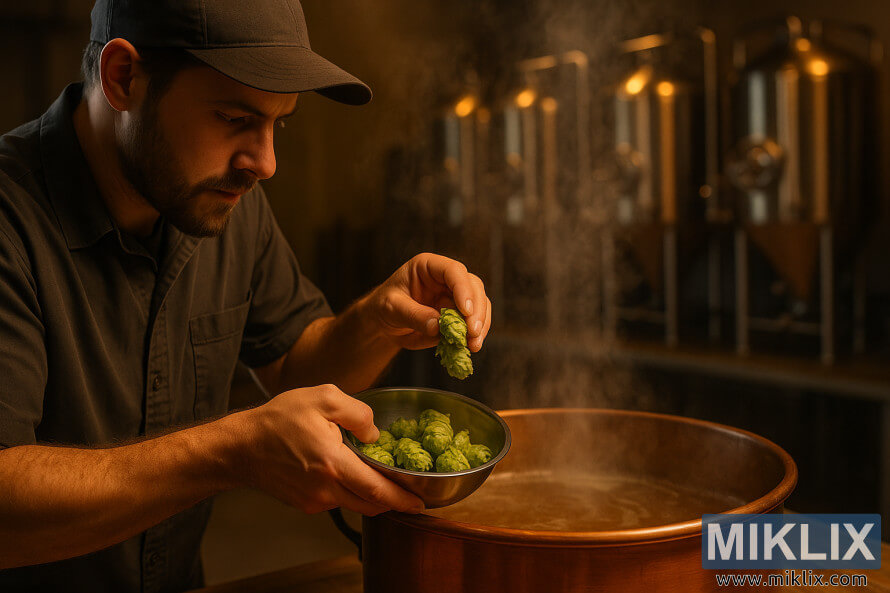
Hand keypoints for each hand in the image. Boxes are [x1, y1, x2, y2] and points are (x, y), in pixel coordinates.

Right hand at [233, 384, 423, 515]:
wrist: (242, 445)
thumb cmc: (279, 419)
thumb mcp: (323, 397)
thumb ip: (358, 413)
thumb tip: (375, 434)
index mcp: (333, 464)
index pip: (377, 490)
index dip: (402, 499)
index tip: (420, 502)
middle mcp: (325, 489)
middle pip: (371, 504)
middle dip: (394, 502)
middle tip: (412, 495)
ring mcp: (315, 500)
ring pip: (355, 504)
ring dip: (372, 496)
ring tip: (384, 480)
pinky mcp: (306, 504)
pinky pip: (337, 501)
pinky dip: (350, 491)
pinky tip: (350, 474)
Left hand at [366, 252, 491, 350]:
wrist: (385, 322)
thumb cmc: (384, 306)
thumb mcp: (391, 308)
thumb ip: (413, 315)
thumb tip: (438, 326)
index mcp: (428, 267)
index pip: (453, 271)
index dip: (463, 289)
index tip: (466, 311)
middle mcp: (446, 278)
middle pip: (473, 287)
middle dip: (476, 311)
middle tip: (472, 333)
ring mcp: (455, 295)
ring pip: (480, 304)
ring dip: (481, 325)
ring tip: (473, 344)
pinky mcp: (459, 314)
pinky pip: (474, 321)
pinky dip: (475, 334)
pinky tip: (470, 346)